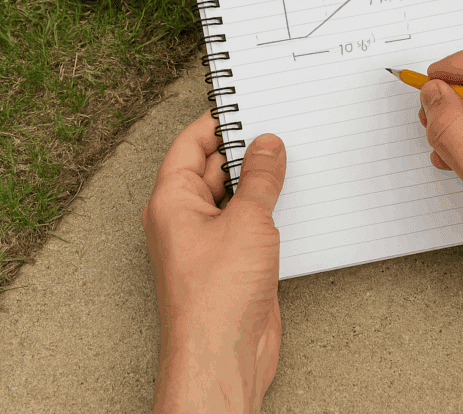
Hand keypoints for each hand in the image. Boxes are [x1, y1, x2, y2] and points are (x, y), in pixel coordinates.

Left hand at [141, 113, 285, 413]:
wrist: (222, 359)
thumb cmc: (216, 298)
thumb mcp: (247, 221)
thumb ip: (261, 178)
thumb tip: (267, 145)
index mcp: (171, 199)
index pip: (191, 143)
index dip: (217, 121)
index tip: (245, 103)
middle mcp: (184, 217)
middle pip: (213, 167)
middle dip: (244, 150)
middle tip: (278, 129)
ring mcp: (207, 241)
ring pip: (233, 196)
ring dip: (259, 182)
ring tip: (290, 159)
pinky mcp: (230, 263)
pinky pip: (247, 223)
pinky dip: (267, 209)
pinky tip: (291, 199)